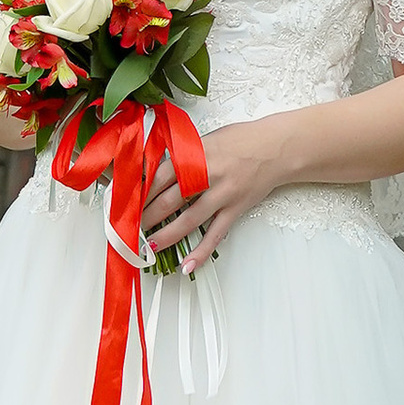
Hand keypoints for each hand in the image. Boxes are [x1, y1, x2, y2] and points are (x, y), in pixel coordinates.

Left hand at [139, 113, 309, 276]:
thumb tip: (154, 172)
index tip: (126, 203)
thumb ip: (183, 157)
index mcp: (195, 155)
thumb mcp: (206, 140)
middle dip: (148, 216)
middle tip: (131, 227)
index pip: (159, 176)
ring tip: (150, 246)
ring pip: (189, 219)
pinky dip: (201, 251)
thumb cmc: (241, 140)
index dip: (141, 192)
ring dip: (167, 235)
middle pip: (170, 199)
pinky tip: (187, 264)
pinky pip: (215, 235)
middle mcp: (207, 175)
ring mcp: (222, 194)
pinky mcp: (235, 209)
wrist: (276, 147)